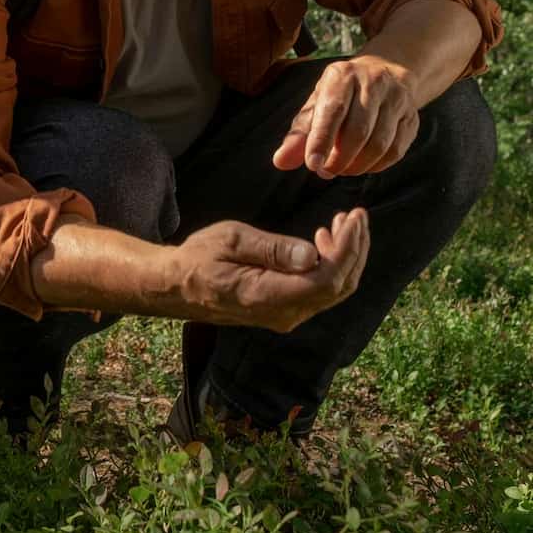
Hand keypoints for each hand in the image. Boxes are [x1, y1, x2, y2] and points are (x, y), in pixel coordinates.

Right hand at [170, 211, 369, 332]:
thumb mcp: (231, 240)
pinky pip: (320, 292)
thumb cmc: (199, 257)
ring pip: (334, 291)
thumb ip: (272, 248)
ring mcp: (286, 316)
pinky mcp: (285, 311)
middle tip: (355, 216)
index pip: (326, 279)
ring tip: (342, 224)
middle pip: (339, 287)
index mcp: (268, 296)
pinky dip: (332, 266)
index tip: (354, 218)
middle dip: (355, 250)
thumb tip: (311, 254)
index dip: (348, 249)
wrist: (178, 286)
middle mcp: (283, 314)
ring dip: (346, 257)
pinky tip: (323, 244)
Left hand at [272, 56, 419, 178]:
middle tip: (325, 171)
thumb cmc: (340, 95)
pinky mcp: (412, 117)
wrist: (384, 72)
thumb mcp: (316, 105)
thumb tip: (281, 162)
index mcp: (342, 75)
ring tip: (341, 170)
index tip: (312, 165)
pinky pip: (396, 150)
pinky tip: (362, 166)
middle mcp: (373, 83)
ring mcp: (397, 99)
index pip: (333, 110)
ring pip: (380, 143)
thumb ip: (299, 134)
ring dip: (357, 165)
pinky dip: (376, 166)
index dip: (321, 140)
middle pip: (359, 130)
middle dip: (339, 159)